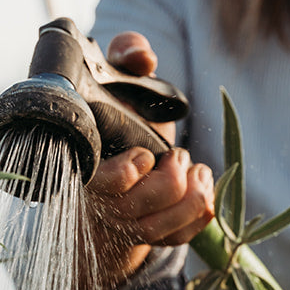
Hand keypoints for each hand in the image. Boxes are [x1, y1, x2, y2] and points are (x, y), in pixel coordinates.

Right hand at [83, 33, 213, 289]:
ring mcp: (125, 222)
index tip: (144, 155)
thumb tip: (142, 56)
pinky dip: (200, 214)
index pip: (99, 184)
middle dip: (169, 181)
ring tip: (197, 170)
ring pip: (158, 228)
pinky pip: (179, 237)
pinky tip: (203, 186)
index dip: (125, 174)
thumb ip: (126, 52)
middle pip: (136, 210)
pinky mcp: (151, 233)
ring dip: (190, 198)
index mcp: (86, 163)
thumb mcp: (119, 74)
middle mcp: (101, 201)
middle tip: (178, 156)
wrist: (121, 144)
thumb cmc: (119, 108)